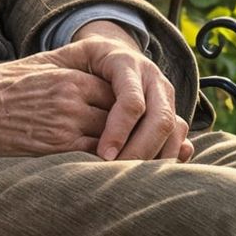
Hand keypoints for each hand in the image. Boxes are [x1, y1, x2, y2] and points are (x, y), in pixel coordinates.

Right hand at [0, 50, 116, 159]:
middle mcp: (72, 100)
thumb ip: (72, 73)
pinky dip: (101, 163)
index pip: (115, 93)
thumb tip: (98, 85)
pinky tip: (103, 168)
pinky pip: (92, 158)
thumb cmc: (3, 87)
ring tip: (121, 157)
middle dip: (123, 129)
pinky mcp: (55, 150)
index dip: (121, 107)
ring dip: (116, 148)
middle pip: (118, 117)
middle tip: (130, 140)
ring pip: (110, 140)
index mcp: (70, 78)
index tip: (122, 118)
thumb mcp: (40, 67)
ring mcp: (65, 126)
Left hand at [54, 20, 193, 163]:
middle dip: (141, 149)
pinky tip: (152, 174)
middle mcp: (150, 75)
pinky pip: (180, 136)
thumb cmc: (75, 65)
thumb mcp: (65, 61)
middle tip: (120, 173)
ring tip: (134, 179)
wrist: (105, 56)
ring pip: (174, 128)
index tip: (103, 156)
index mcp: (124, 60)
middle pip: (159, 117)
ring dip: (158, 157)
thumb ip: (60, 75)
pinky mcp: (171, 110)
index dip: (119, 130)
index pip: (130, 101)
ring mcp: (164, 93)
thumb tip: (55, 96)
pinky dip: (169, 156)